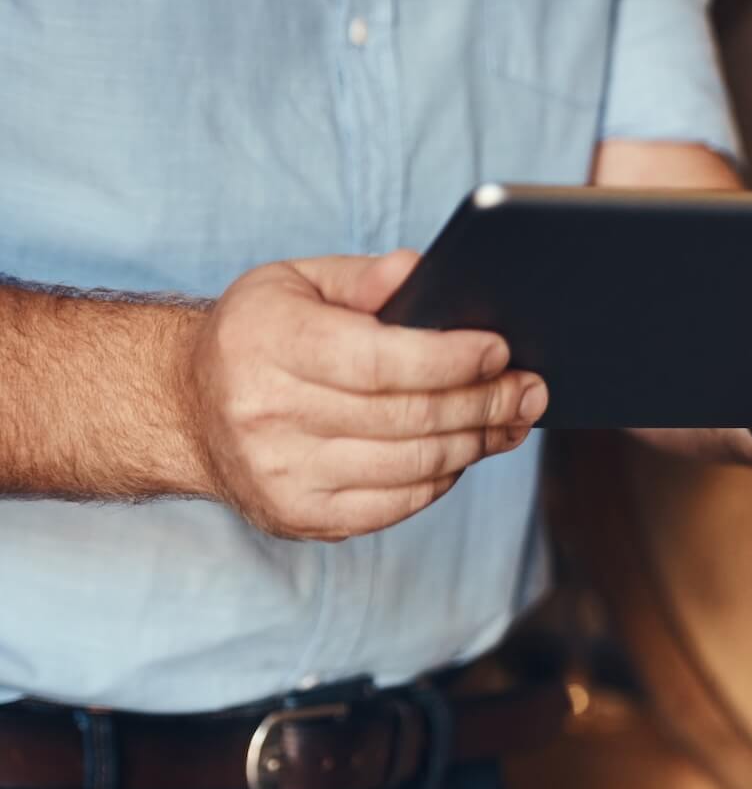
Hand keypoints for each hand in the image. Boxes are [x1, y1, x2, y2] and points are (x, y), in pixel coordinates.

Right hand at [184, 250, 543, 540]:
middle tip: (530, 389)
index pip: (382, 360)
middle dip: (484, 402)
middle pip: (410, 417)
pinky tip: (463, 451)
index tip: (499, 350)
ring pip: (413, 466)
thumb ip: (363, 278)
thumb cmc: (257, 336)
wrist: (184, 409)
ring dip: (475, 443)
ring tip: (509, 419)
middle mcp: (268, 413)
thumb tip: (421, 272)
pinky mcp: (301, 515)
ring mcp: (283, 473)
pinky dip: (442, 477)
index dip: (452, 359)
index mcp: (268, 344)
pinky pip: (398, 503)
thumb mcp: (294, 283)